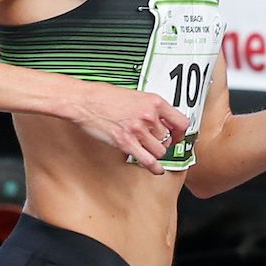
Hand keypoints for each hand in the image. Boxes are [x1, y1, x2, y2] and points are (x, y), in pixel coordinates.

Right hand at [68, 83, 189, 173]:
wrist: (84, 101)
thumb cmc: (104, 96)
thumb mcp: (134, 95)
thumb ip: (149, 108)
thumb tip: (160, 120)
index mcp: (154, 102)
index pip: (181, 122)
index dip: (180, 133)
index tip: (176, 136)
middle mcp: (149, 116)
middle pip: (168, 139)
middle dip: (163, 143)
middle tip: (156, 143)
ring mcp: (138, 130)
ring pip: (160, 151)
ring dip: (155, 153)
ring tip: (149, 151)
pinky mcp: (126, 143)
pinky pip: (148, 161)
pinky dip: (154, 168)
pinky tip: (156, 169)